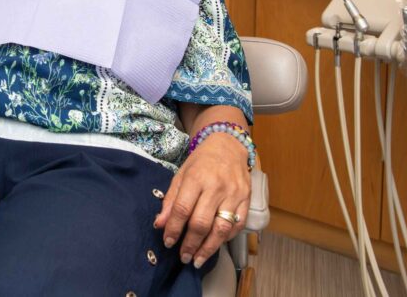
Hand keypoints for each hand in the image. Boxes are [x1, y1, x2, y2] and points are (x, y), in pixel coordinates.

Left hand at [153, 133, 250, 268]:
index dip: (174, 229)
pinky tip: (215, 245)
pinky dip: (225, 239)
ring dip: (208, 248)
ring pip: (221, 229)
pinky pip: (237, 226)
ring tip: (198, 260)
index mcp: (196, 178)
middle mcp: (216, 187)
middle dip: (190, 244)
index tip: (168, 242)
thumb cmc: (201, 162)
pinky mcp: (247, 200)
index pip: (182, 209)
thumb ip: (170, 200)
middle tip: (183, 257)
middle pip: (202, 223)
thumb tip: (160, 224)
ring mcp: (234, 194)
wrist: (228, 146)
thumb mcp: (181, 175)